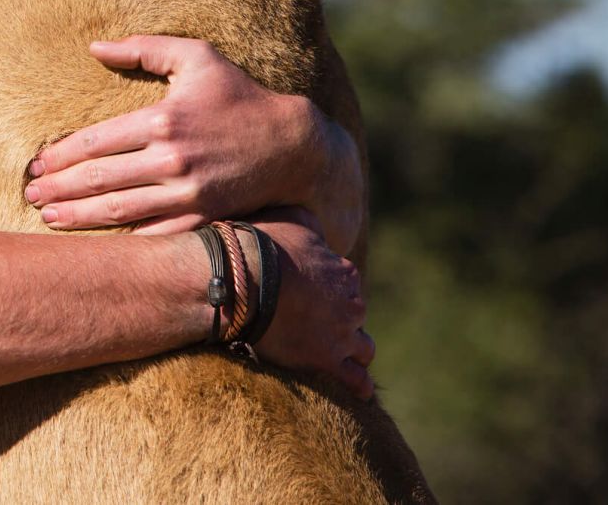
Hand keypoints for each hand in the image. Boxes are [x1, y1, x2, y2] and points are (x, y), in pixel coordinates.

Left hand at [24, 35, 341, 236]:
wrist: (294, 146)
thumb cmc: (239, 96)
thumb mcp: (197, 57)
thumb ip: (144, 48)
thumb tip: (95, 47)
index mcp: (163, 120)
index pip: (96, 142)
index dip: (60, 156)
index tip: (36, 165)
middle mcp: (172, 159)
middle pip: (100, 179)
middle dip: (59, 189)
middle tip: (30, 196)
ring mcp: (188, 193)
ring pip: (119, 210)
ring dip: (79, 217)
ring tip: (49, 218)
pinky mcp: (203, 218)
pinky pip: (153, 234)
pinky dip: (121, 240)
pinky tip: (95, 243)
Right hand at [249, 211, 375, 398]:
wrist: (244, 281)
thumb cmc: (261, 246)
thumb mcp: (292, 219)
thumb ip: (312, 227)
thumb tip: (317, 231)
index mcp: (344, 272)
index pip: (347, 284)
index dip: (330, 289)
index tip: (312, 293)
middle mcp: (351, 304)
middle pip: (355, 315)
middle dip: (341, 319)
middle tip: (316, 322)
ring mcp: (342, 335)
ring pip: (363, 348)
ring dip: (353, 349)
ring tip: (337, 354)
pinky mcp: (327, 361)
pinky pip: (355, 380)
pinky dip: (357, 384)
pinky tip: (355, 389)